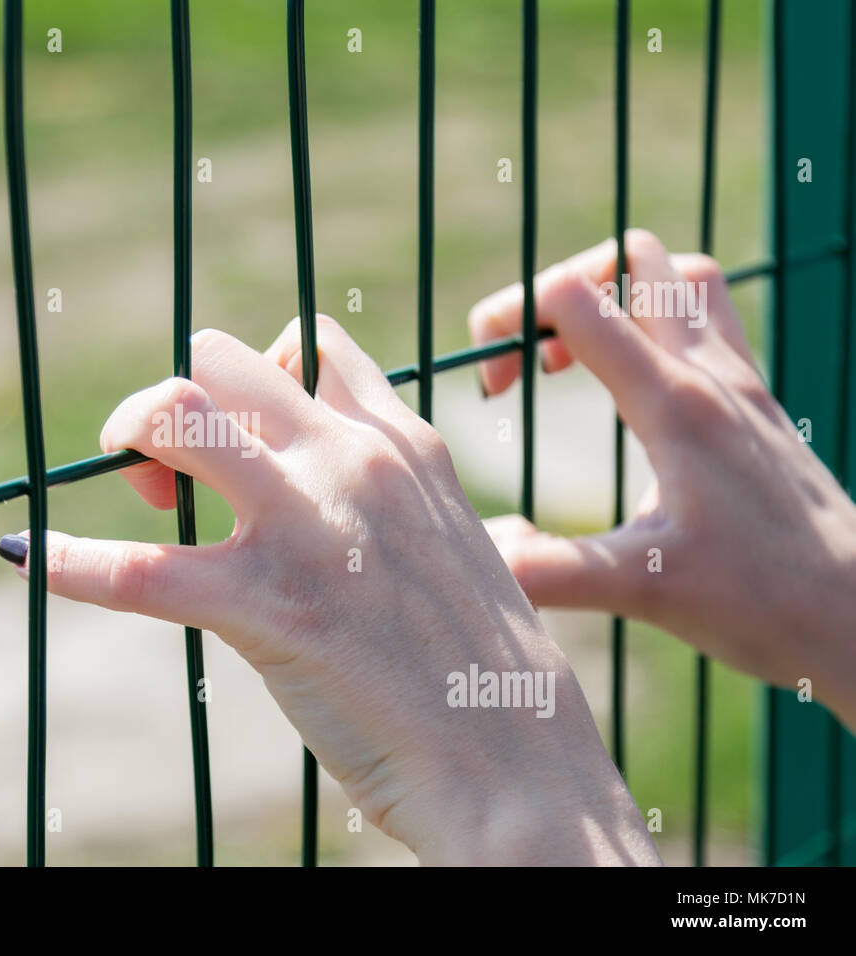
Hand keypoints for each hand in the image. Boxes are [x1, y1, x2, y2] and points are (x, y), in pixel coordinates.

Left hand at [2, 316, 658, 863]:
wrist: (519, 771)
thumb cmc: (482, 677)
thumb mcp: (448, 552)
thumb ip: (389, 506)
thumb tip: (321, 505)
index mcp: (403, 444)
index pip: (310, 342)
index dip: (255, 379)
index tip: (237, 440)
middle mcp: (355, 460)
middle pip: (226, 357)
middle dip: (184, 400)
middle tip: (171, 477)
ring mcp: (311, 526)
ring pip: (177, 411)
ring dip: (129, 431)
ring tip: (127, 484)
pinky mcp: (268, 607)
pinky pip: (141, 569)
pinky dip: (69, 559)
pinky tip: (25, 554)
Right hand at [472, 229, 855, 729]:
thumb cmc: (764, 605)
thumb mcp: (643, 592)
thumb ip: (551, 571)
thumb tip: (480, 551)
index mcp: (674, 404)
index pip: (575, 297)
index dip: (508, 321)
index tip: (492, 392)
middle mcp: (711, 374)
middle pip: (631, 256)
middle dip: (561, 289)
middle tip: (532, 366)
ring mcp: (743, 382)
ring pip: (680, 275)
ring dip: (618, 293)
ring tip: (579, 359)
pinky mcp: (760, 404)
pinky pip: (709, 319)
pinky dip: (658, 322)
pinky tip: (636, 390)